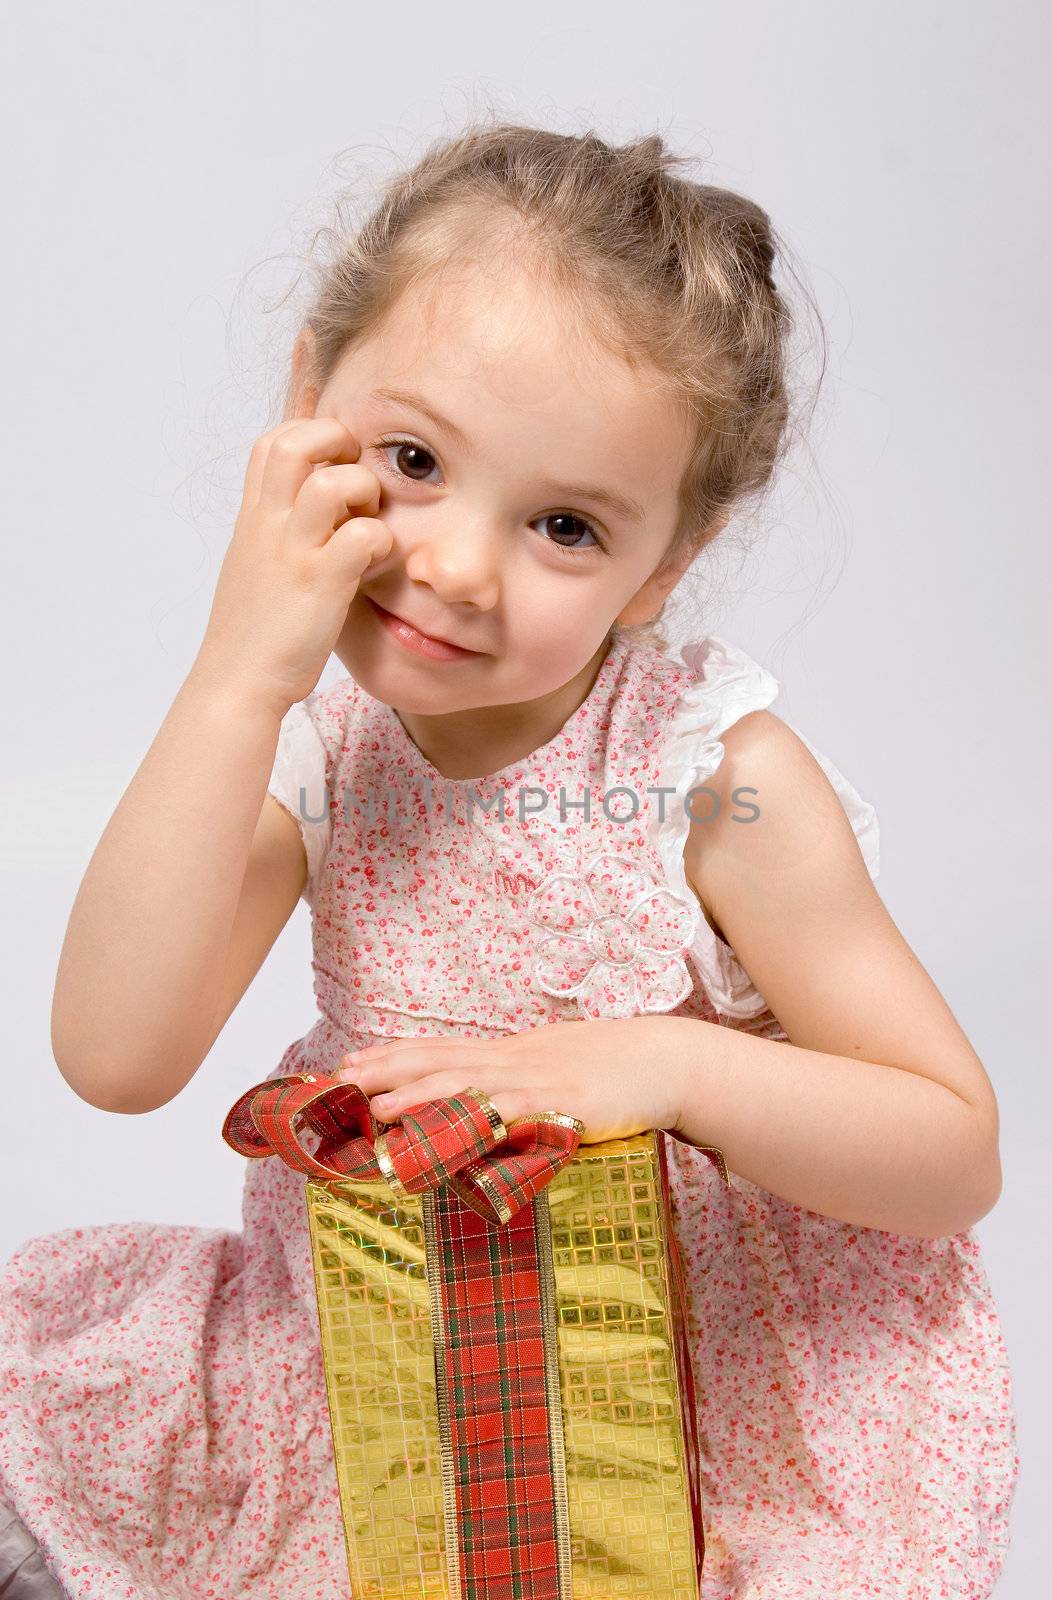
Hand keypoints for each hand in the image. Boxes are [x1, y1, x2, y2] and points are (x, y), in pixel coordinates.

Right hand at [193, 416, 393, 715]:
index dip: (309, 431)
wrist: (237, 683)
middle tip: (356, 478)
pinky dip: (379, 539)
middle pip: (294, 443)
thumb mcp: (255, 565)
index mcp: (253, 519)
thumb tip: (304, 506)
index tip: (335, 458)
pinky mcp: (320, 584)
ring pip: (332, 483)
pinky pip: (362, 535)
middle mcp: (268, 526)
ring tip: (367, 521)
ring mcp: (293, 553)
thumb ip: (276, 530)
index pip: (271, 442)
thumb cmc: (254, 632)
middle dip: (336, 443)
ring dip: (363, 492)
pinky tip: (375, 561)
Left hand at [334, 1017, 687, 1144]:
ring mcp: (534, 1078)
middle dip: (386, 1070)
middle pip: (438, 1059)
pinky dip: (478, 1117)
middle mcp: (512, 1059)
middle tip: (338, 1081)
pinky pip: (513, 1110)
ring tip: (378, 1106)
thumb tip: (485, 1110)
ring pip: (465, 1081)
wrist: (665, 1060)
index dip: (392, 1055)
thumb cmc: (614, 1071)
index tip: (348, 1063)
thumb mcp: (555, 1072)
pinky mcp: (561, 1101)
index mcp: (509, 1053)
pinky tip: (453, 1126)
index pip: (440, 1048)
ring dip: (418, 1093)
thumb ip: (519, 1089)